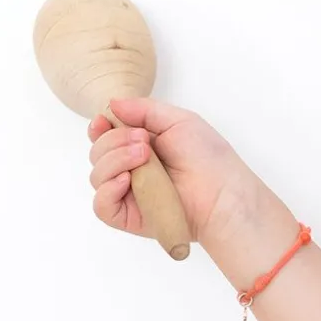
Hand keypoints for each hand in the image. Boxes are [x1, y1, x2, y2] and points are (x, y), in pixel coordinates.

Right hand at [85, 94, 265, 245]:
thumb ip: (144, 109)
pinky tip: (127, 180)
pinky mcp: (130, 217)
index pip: (103, 136)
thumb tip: (112, 103)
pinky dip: (107, 190)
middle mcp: (130, 169)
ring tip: (145, 157)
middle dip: (114, 140)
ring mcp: (129, 194)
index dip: (99, 127)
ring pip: (97, 175)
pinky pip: (102, 206)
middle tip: (144, 142)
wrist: (224, 194)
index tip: (104, 120)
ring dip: (114, 160)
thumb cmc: (209, 159)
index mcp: (139, 146)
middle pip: (97, 152)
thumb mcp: (179, 121)